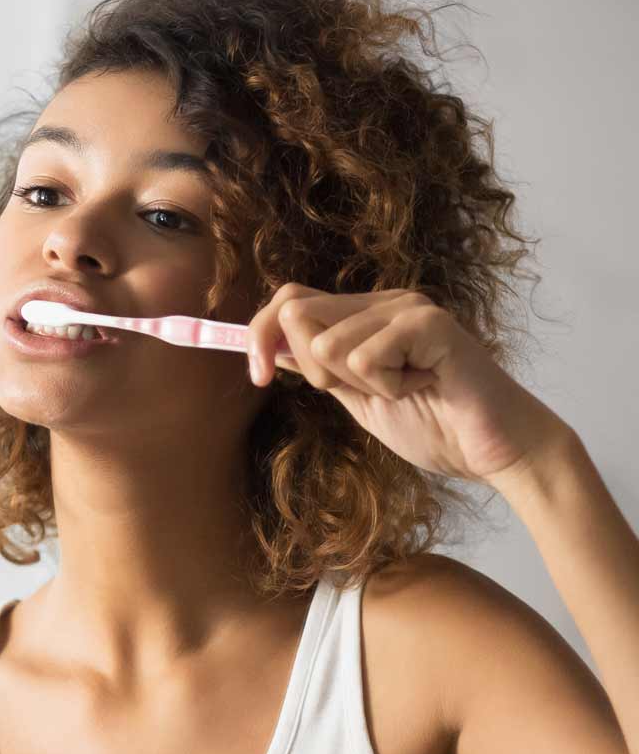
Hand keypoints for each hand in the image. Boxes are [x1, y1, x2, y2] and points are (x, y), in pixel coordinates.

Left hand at [246, 283, 568, 486]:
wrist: (494, 452)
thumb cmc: (435, 426)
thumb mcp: (358, 398)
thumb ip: (320, 370)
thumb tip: (271, 349)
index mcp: (364, 316)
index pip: (289, 301)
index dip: (258, 335)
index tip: (258, 376)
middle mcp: (383, 301)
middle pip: (294, 312)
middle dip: (311, 368)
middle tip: (363, 391)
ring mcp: (407, 307)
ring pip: (326, 343)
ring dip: (360, 385)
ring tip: (407, 390)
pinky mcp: (429, 323)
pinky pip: (363, 357)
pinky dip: (386, 387)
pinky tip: (424, 388)